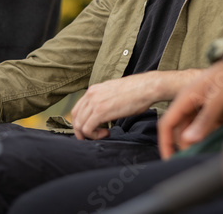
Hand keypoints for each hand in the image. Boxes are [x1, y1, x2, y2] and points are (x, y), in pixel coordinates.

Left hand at [71, 70, 200, 140]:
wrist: (147, 87)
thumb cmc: (137, 91)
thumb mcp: (114, 92)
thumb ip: (104, 100)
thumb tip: (103, 112)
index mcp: (93, 89)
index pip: (77, 109)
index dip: (81, 122)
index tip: (92, 129)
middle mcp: (91, 94)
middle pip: (75, 118)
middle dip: (82, 131)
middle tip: (94, 136)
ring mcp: (94, 102)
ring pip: (79, 125)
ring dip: (89, 134)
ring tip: (104, 134)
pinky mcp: (100, 111)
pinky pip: (87, 129)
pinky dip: (94, 135)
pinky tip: (107, 133)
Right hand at [158, 62, 222, 157]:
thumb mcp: (218, 100)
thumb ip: (204, 120)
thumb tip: (189, 140)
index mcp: (184, 99)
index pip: (166, 124)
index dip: (165, 144)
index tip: (169, 160)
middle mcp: (188, 104)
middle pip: (179, 130)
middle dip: (184, 146)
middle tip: (195, 159)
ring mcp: (198, 107)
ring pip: (192, 130)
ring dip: (197, 141)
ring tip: (208, 151)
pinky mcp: (208, 110)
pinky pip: (203, 127)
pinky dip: (207, 135)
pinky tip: (216, 140)